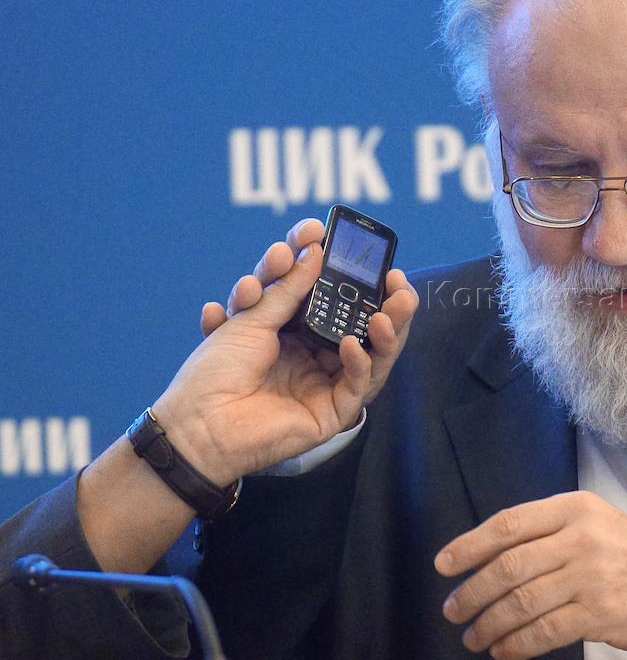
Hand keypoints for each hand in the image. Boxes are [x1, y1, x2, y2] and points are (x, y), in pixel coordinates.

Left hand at [151, 217, 418, 483]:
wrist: (198, 425)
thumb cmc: (215, 372)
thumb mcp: (249, 318)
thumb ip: (287, 288)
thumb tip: (314, 252)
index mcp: (291, 332)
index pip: (324, 295)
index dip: (330, 266)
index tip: (323, 234)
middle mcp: (313, 355)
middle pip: (358, 323)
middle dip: (379, 298)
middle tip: (392, 274)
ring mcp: (325, 383)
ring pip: (371, 352)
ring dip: (387, 326)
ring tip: (395, 301)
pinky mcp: (333, 412)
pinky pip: (359, 384)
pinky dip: (361, 362)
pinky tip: (349, 343)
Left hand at [436, 491, 626, 659]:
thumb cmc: (625, 553)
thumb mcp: (590, 522)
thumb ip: (545, 530)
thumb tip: (485, 555)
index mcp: (573, 508)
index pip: (509, 524)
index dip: (470, 545)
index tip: (444, 565)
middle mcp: (580, 538)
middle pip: (509, 566)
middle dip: (472, 592)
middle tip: (453, 610)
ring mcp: (590, 576)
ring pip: (522, 602)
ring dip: (489, 624)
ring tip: (473, 637)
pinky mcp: (599, 613)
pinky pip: (545, 632)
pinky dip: (517, 644)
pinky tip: (503, 650)